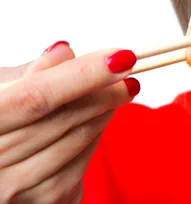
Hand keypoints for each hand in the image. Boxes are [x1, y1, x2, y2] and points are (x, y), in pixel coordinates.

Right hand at [0, 42, 139, 203]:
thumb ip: (32, 74)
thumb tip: (66, 51)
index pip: (37, 97)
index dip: (83, 75)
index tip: (122, 57)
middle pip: (62, 120)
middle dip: (103, 93)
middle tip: (127, 73)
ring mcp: (12, 190)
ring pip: (76, 143)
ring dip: (102, 114)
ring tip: (113, 94)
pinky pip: (79, 167)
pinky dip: (92, 140)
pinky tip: (94, 123)